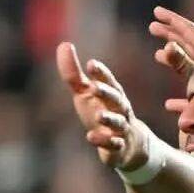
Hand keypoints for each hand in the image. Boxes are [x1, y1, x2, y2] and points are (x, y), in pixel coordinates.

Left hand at [56, 42, 148, 169]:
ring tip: (99, 116)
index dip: (101, 74)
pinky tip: (91, 137)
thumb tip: (64, 44)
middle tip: (94, 87)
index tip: (91, 64)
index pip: (109, 81)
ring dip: (110, 119)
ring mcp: (121, 130)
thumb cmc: (104, 112)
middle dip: (107, 93)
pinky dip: (104, 142)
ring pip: (118, 123)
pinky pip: (114, 145)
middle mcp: (121, 110)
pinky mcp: (118, 148)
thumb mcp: (87, 94)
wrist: (129, 146)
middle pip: (117, 100)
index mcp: (113, 94)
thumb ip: (74, 74)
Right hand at [149, 6, 193, 113]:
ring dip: (172, 59)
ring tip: (157, 54)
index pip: (190, 32)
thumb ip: (181, 62)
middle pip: (188, 45)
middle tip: (152, 27)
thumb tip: (168, 47)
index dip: (173, 21)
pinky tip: (169, 105)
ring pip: (188, 68)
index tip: (156, 11)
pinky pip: (191, 101)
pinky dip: (179, 102)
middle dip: (170, 34)